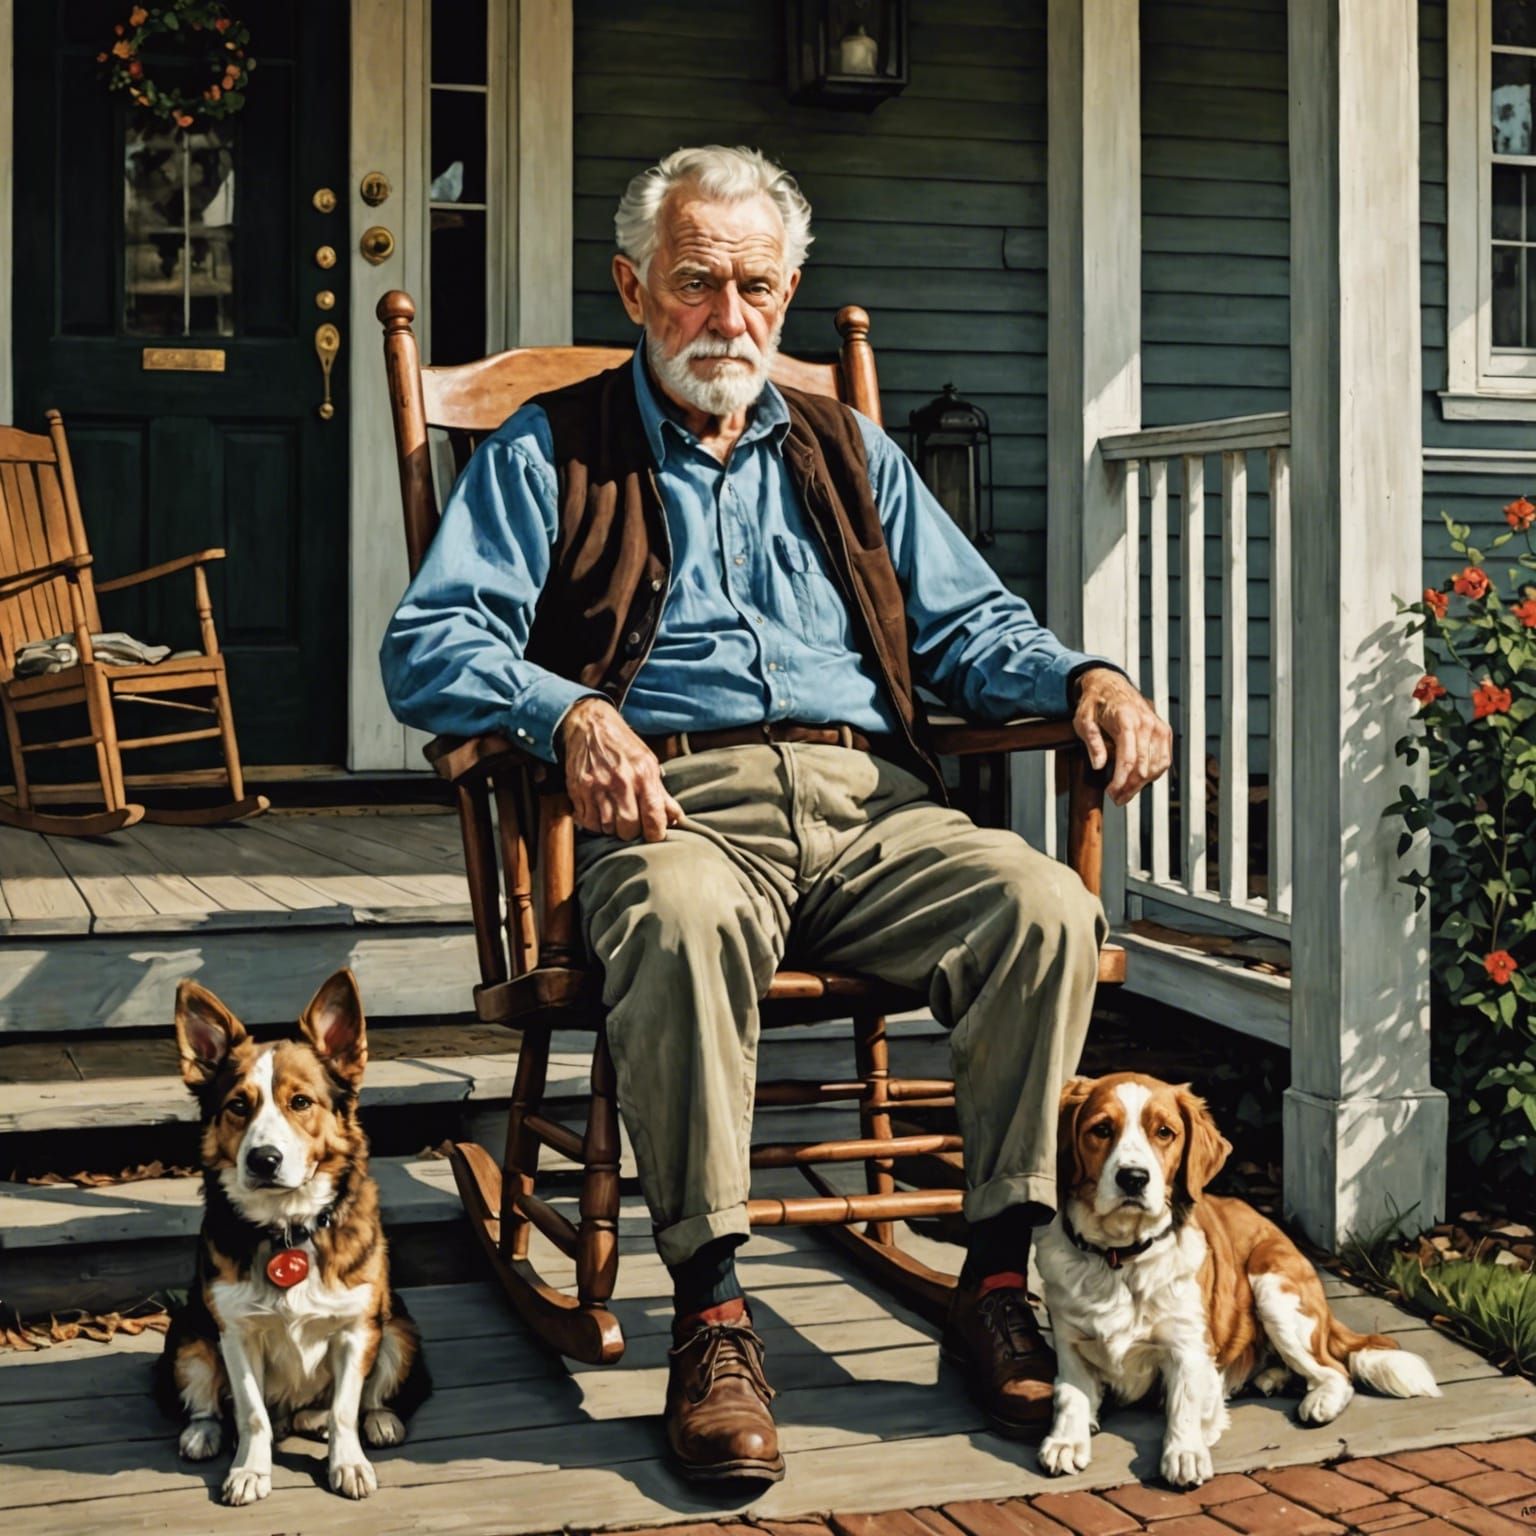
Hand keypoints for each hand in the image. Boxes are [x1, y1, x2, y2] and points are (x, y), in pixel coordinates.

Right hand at [559, 698, 683, 841]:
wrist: (591, 725)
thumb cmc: (623, 745)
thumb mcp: (649, 763)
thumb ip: (662, 794)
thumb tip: (677, 819)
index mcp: (643, 775)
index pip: (653, 818)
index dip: (656, 833)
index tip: (655, 833)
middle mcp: (620, 782)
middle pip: (628, 829)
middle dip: (632, 832)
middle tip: (632, 823)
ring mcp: (596, 786)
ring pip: (607, 828)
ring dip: (612, 828)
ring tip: (615, 815)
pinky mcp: (578, 790)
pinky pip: (587, 821)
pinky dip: (594, 823)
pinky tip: (599, 812)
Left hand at [1072, 667, 1171, 806]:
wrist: (1110, 684)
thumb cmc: (1095, 702)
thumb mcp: (1083, 720)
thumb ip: (1092, 742)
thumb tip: (1099, 765)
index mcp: (1126, 719)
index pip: (1129, 758)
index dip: (1121, 780)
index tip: (1112, 792)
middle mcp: (1146, 723)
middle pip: (1143, 766)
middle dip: (1130, 787)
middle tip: (1116, 798)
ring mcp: (1158, 727)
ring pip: (1157, 766)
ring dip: (1142, 784)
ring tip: (1126, 793)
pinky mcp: (1164, 731)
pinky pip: (1164, 759)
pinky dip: (1154, 774)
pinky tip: (1141, 781)